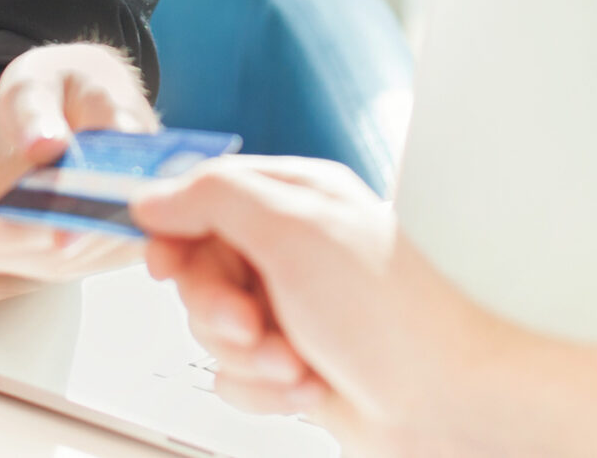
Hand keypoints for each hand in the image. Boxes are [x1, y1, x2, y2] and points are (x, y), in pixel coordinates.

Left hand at [0, 41, 157, 277]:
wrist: (79, 103)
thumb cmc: (63, 88)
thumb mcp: (41, 79)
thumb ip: (39, 110)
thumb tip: (46, 145)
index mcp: (134, 140)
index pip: (117, 185)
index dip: (86, 214)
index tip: (57, 237)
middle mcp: (134, 195)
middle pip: (80, 232)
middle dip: (16, 239)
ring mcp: (110, 230)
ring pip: (54, 258)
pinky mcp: (81, 250)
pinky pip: (34, 261)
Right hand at [134, 158, 596, 457]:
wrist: (442, 403)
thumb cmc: (391, 317)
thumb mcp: (293, 230)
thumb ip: (214, 197)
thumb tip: (154, 194)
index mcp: (296, 198)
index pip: (202, 196)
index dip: (173, 231)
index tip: (164, 263)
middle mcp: (292, 249)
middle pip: (199, 270)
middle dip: (217, 309)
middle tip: (251, 322)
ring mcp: (291, 307)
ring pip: (212, 331)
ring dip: (248, 356)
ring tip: (294, 359)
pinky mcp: (291, 360)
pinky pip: (235, 376)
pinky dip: (265, 389)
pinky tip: (306, 384)